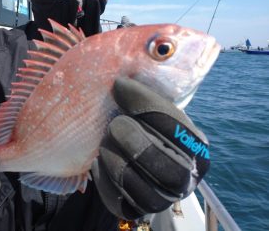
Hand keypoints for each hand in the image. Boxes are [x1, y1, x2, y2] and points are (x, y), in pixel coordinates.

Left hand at [92, 78, 209, 218]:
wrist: (136, 158)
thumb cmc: (145, 126)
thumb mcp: (152, 109)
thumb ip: (144, 96)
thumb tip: (119, 84)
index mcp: (196, 147)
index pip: (174, 126)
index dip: (143, 103)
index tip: (119, 86)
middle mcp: (185, 178)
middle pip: (162, 164)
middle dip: (132, 139)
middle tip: (114, 124)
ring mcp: (162, 198)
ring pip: (135, 184)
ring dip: (114, 157)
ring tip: (105, 141)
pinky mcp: (136, 210)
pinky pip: (116, 199)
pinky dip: (103, 177)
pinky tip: (99, 160)